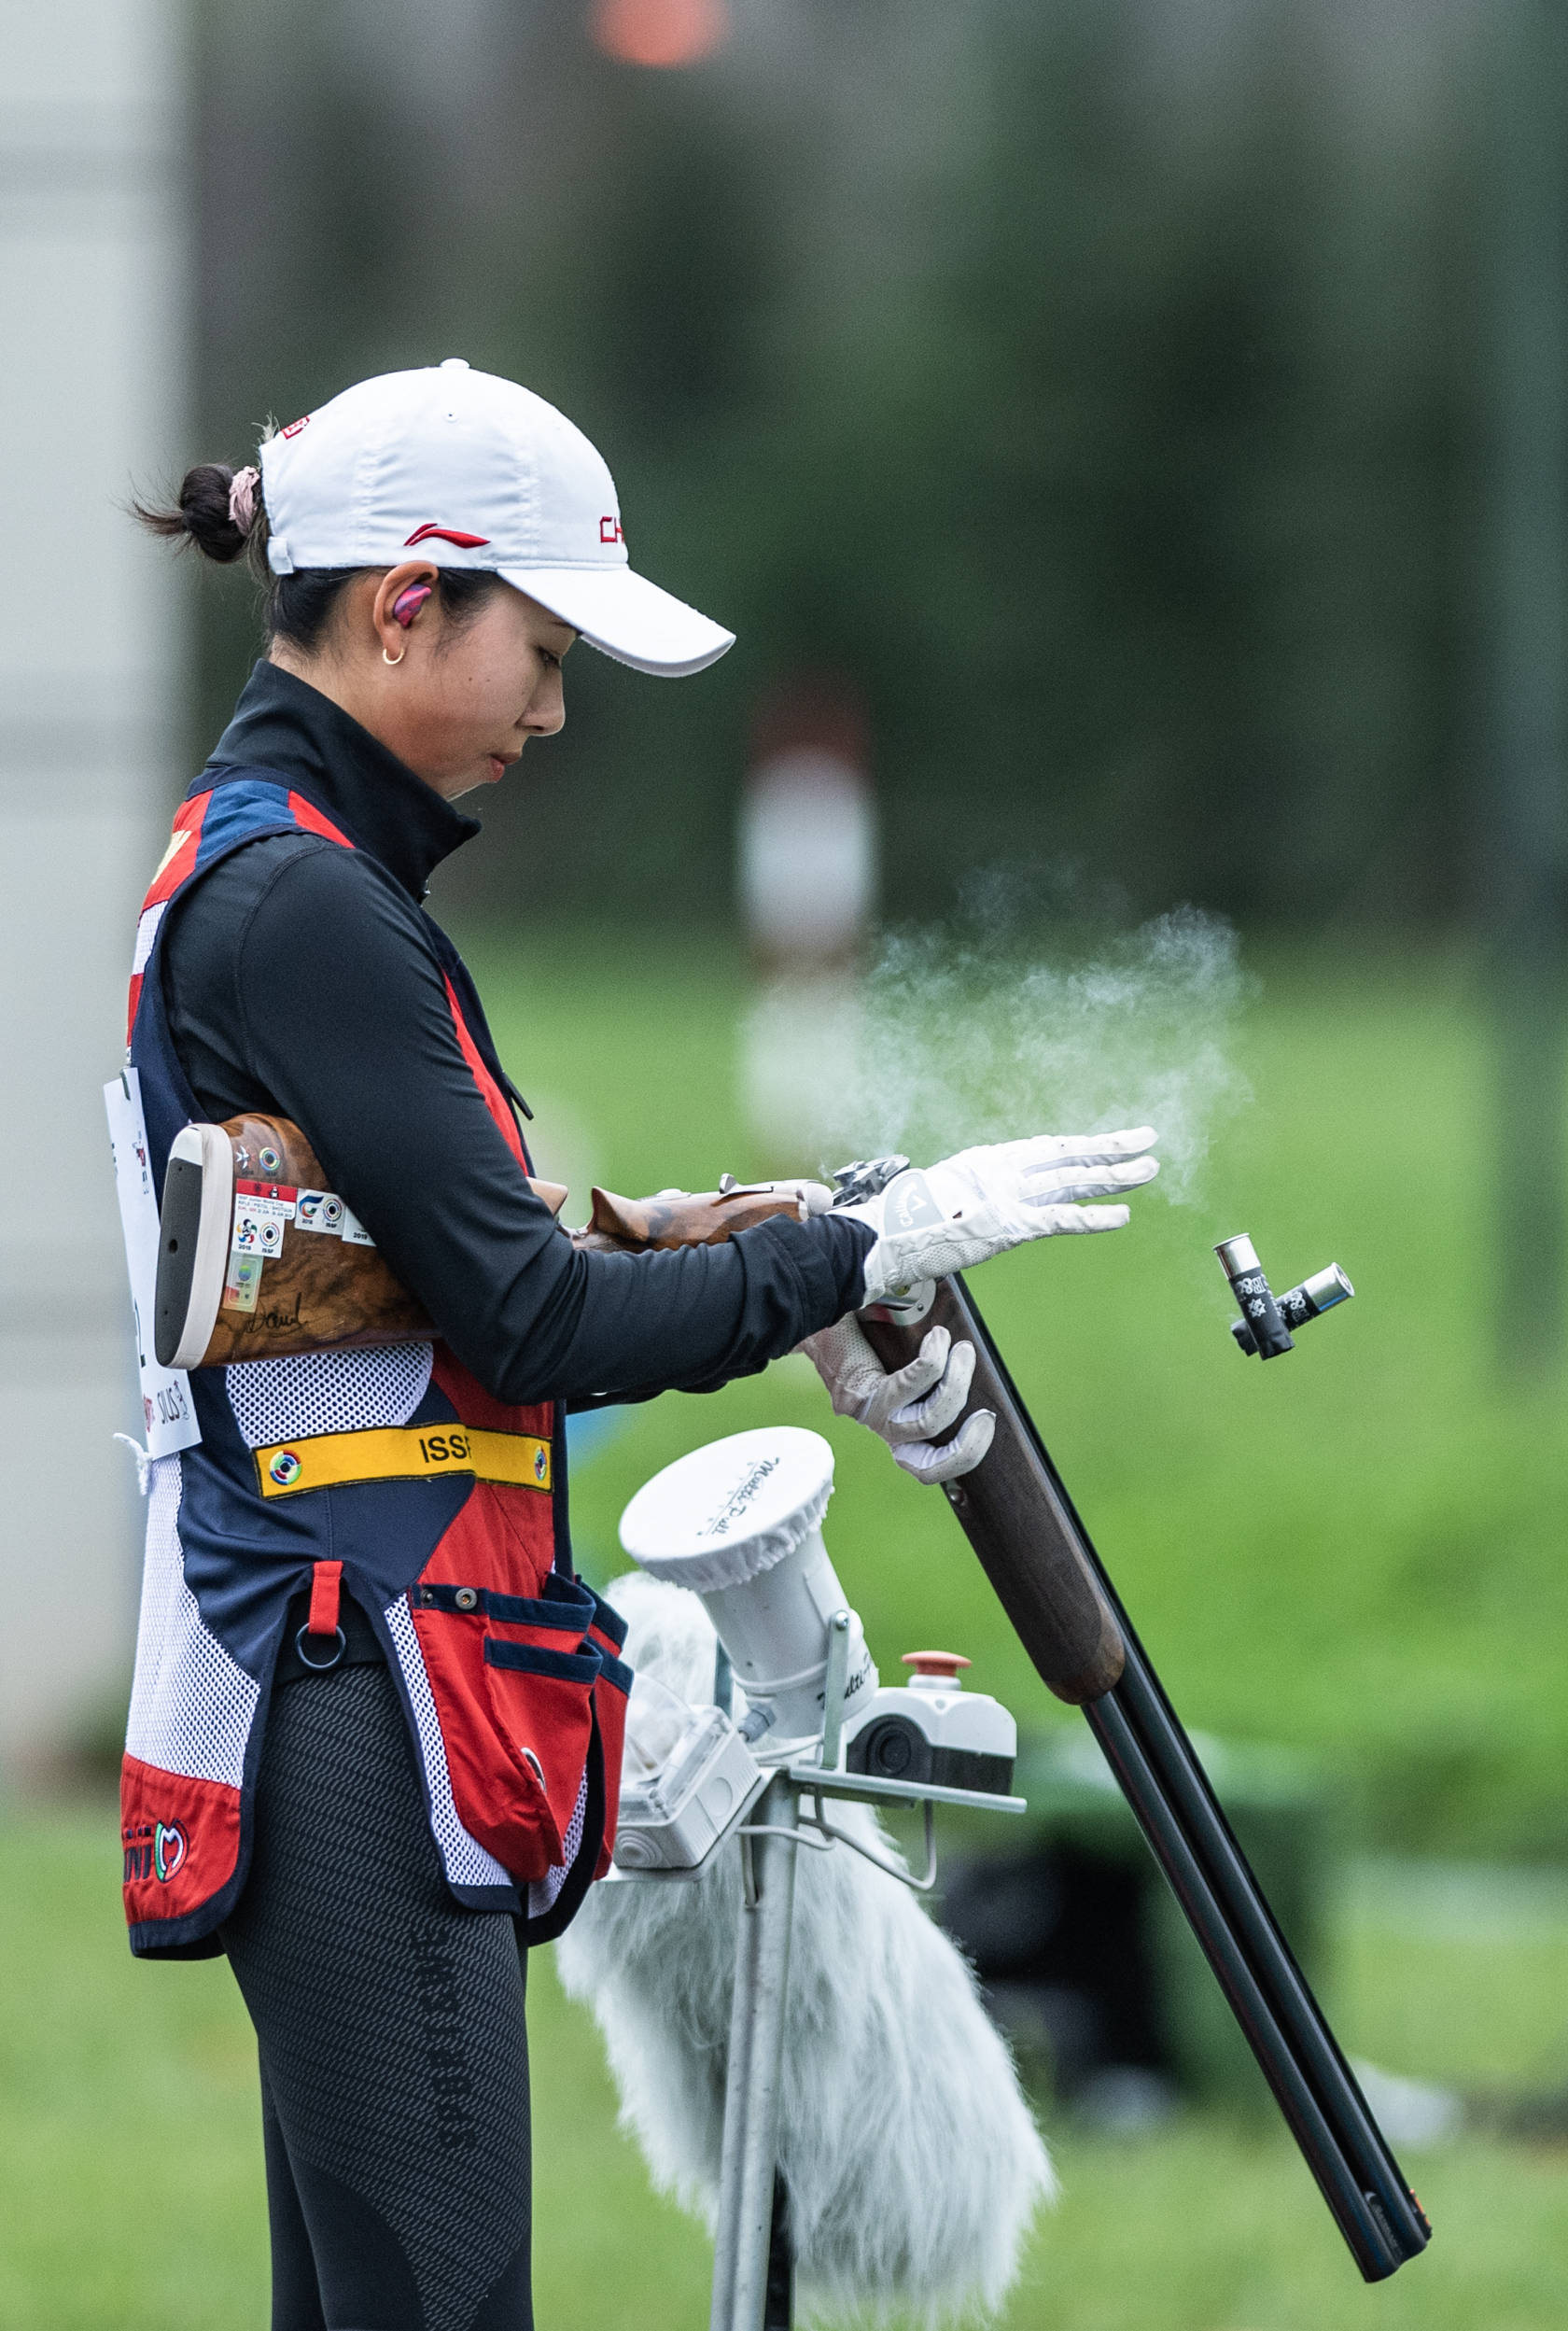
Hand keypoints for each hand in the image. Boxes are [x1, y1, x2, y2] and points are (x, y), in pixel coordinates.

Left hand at [798, 1313, 995, 1485]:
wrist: (817, 1304)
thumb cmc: (864, 1328)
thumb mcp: (905, 1356)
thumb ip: (934, 1367)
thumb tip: (974, 1361)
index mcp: (894, 1424)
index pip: (925, 1468)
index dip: (962, 1456)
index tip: (985, 1421)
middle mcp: (879, 1427)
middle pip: (926, 1463)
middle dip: (969, 1442)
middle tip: (986, 1411)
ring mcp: (867, 1414)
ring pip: (925, 1424)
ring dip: (956, 1385)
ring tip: (961, 1349)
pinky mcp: (857, 1392)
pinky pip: (905, 1389)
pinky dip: (931, 1364)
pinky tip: (936, 1338)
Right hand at [839, 1129, 1158, 1306]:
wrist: (885, 1236)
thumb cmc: (907, 1223)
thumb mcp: (947, 1197)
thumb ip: (976, 1196)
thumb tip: (987, 1203)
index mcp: (989, 1161)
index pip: (1047, 1149)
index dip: (1083, 1145)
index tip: (1113, 1140)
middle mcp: (1002, 1171)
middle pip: (1067, 1156)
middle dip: (1110, 1149)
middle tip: (1148, 1140)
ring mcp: (1006, 1196)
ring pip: (1071, 1181)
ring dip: (1113, 1176)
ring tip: (1149, 1168)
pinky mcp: (1007, 1224)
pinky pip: (1059, 1219)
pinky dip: (1092, 1218)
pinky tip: (1122, 1216)